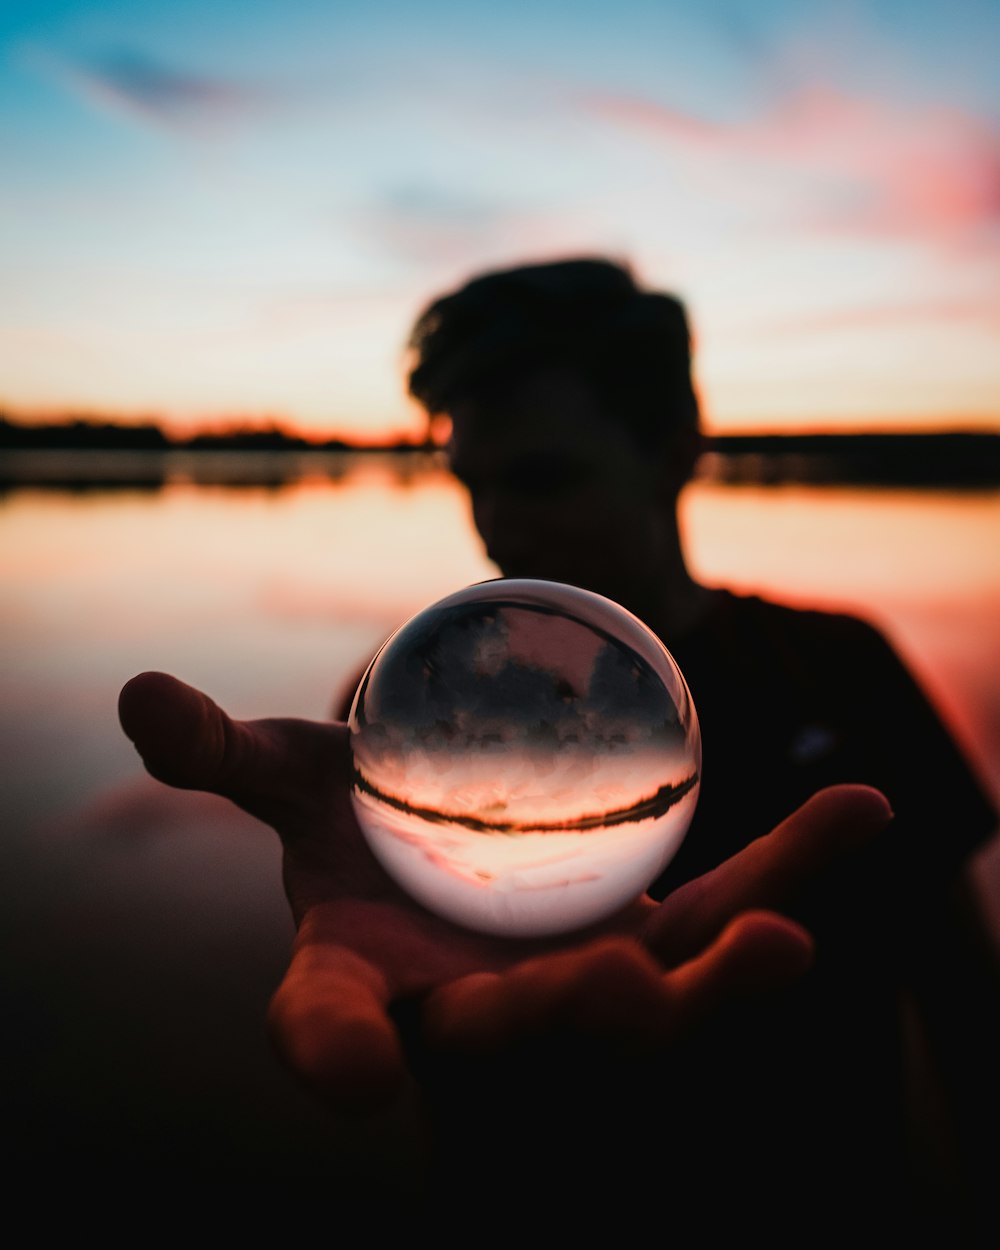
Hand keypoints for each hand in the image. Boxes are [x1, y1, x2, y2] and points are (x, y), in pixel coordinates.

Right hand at [119, 671, 892, 1115]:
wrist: (457, 854)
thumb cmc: (360, 833)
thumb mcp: (290, 784)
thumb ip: (219, 754)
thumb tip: (136, 695)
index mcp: (365, 973)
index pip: (327, 1027)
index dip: (328, 1056)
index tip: (347, 1081)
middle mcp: (473, 1000)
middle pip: (514, 1026)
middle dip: (560, 1019)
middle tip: (615, 993)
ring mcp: (575, 972)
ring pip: (652, 992)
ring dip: (717, 978)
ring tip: (784, 943)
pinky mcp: (656, 932)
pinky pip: (728, 901)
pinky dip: (794, 864)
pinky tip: (863, 809)